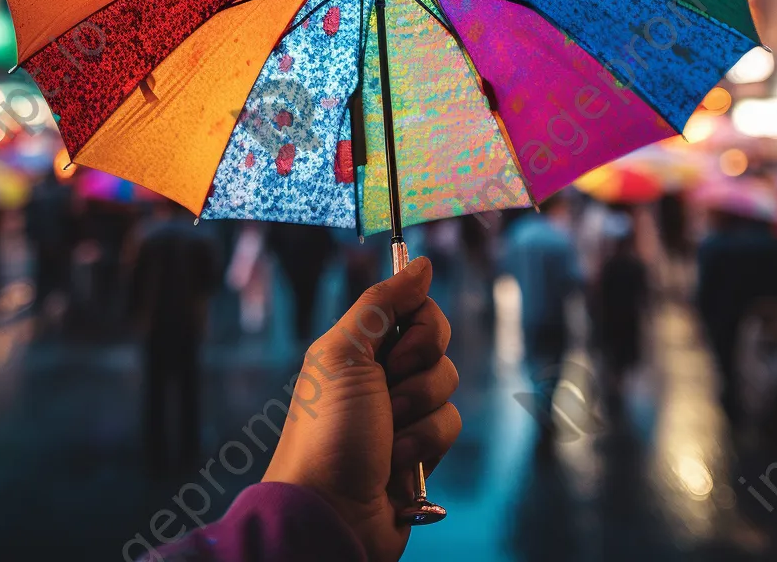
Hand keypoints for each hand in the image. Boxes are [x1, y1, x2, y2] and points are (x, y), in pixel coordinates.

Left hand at [262, 256, 459, 561]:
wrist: (330, 513)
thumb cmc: (327, 431)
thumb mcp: (344, 354)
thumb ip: (382, 303)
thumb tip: (422, 262)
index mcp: (358, 344)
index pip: (415, 306)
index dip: (419, 323)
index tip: (398, 346)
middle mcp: (380, 371)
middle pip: (436, 342)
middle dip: (418, 369)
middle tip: (387, 390)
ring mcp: (402, 410)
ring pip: (447, 384)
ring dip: (419, 411)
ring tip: (387, 436)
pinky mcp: (420, 447)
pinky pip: (449, 424)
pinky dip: (425, 443)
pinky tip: (396, 464)